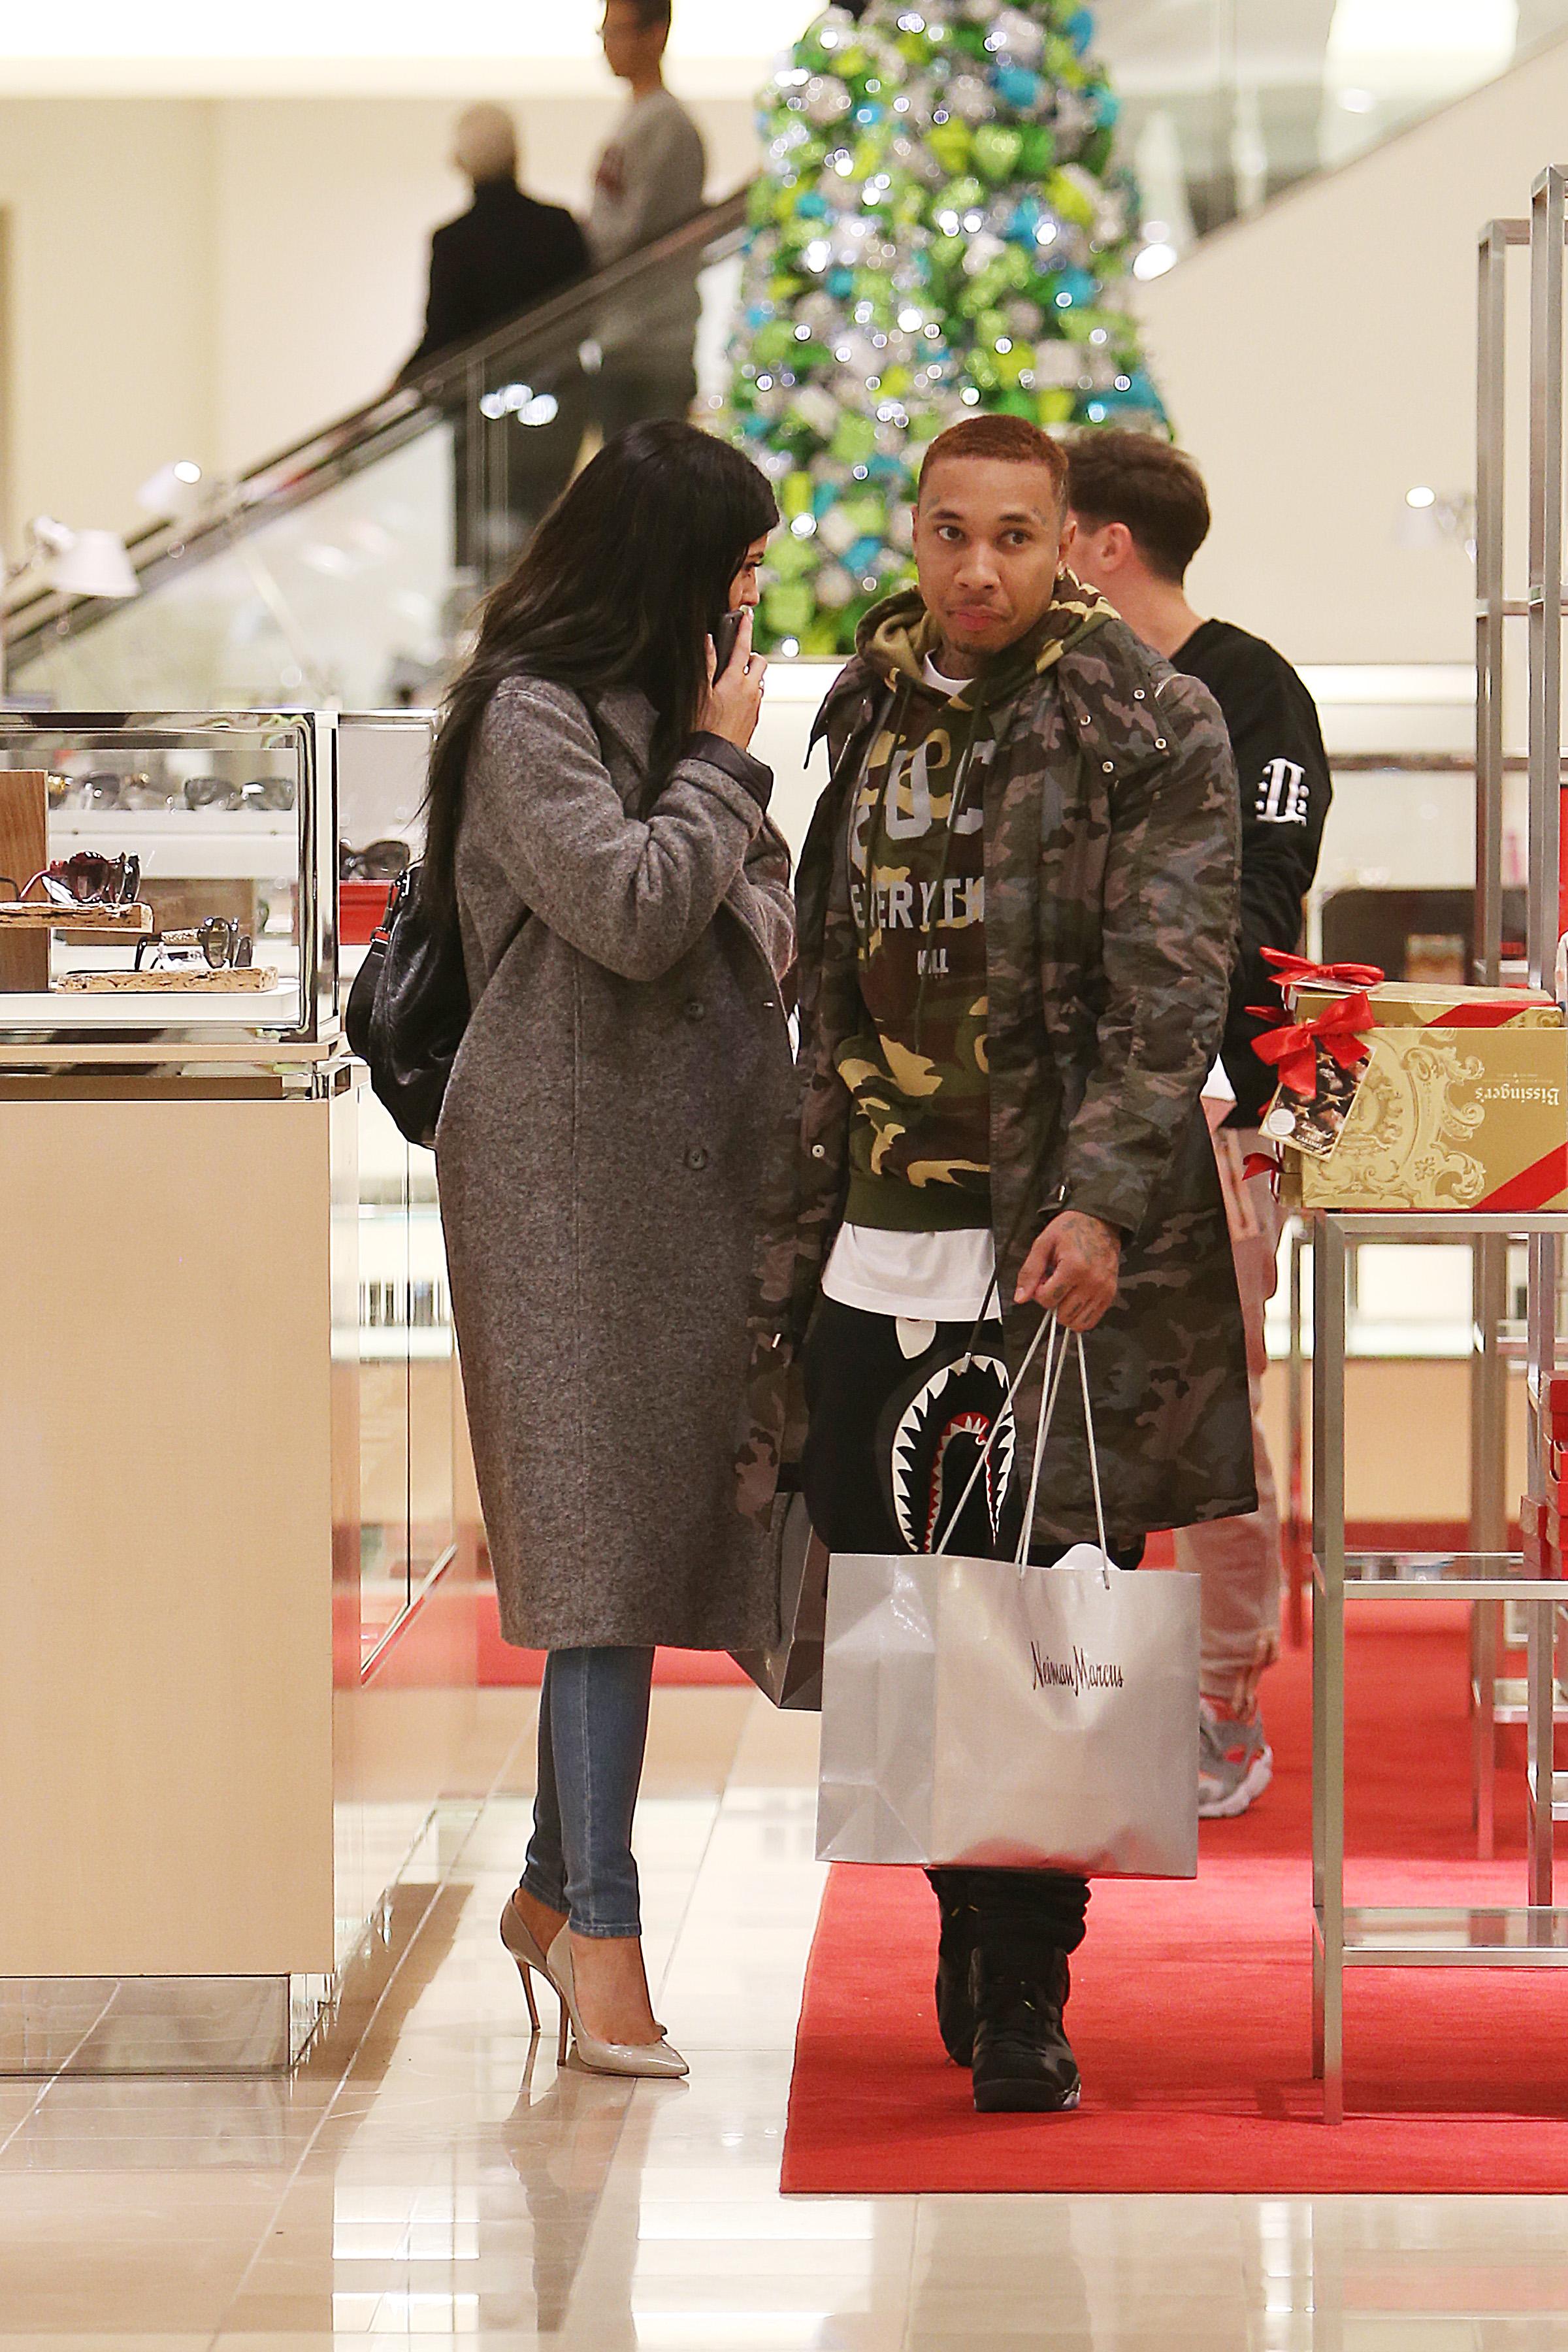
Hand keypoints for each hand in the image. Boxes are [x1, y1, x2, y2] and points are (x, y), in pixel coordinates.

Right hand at [699, 609, 766, 751]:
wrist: (718, 758)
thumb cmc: (705, 729)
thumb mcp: (699, 692)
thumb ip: (706, 664)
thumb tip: (708, 642)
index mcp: (736, 680)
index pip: (743, 647)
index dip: (744, 629)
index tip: (746, 617)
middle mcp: (751, 691)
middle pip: (759, 662)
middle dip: (750, 655)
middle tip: (736, 655)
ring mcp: (755, 705)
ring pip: (758, 681)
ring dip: (749, 675)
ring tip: (731, 680)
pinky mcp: (755, 718)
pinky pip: (756, 698)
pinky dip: (748, 692)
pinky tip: (733, 701)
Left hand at [1014, 1210, 1121, 1331]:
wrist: (1100, 1221)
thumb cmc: (1072, 1229)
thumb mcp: (1043, 1244)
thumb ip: (1029, 1272)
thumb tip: (1021, 1297)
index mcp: (1074, 1267)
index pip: (1047, 1299)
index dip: (1038, 1291)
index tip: (1043, 1279)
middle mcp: (1092, 1282)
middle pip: (1062, 1314)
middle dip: (1052, 1302)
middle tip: (1053, 1284)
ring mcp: (1103, 1290)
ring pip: (1077, 1322)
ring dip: (1065, 1311)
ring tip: (1065, 1290)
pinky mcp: (1110, 1294)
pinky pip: (1091, 1320)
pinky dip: (1079, 1315)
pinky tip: (1074, 1298)